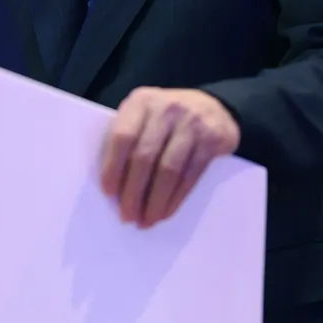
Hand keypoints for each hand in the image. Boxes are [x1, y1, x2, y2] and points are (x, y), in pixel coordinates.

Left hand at [99, 87, 239, 227]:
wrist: (214, 106)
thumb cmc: (166, 118)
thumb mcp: (145, 115)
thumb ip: (130, 137)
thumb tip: (112, 183)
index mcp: (141, 101)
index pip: (122, 136)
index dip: (113, 167)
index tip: (108, 193)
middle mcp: (166, 109)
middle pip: (145, 156)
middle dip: (134, 191)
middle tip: (127, 216)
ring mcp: (191, 123)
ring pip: (168, 169)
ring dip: (155, 200)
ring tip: (146, 220)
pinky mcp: (212, 139)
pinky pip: (190, 175)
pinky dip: (176, 198)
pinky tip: (166, 212)